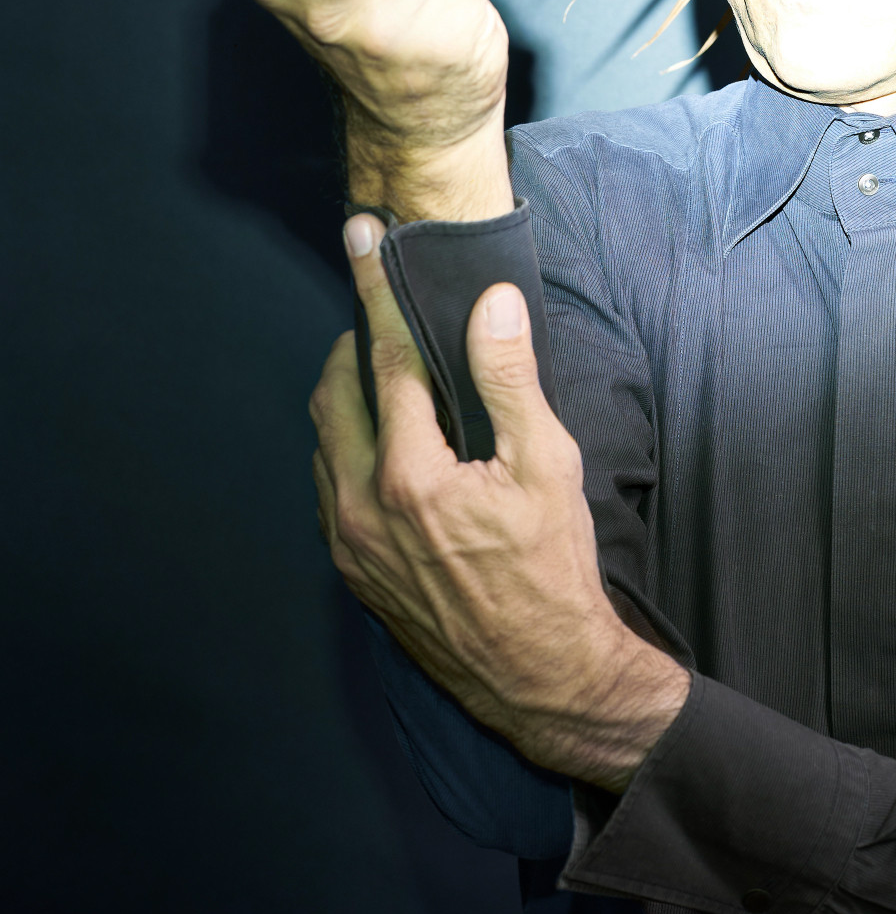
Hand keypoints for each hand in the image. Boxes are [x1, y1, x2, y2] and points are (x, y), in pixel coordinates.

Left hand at [310, 215, 689, 789]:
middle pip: (333, 393)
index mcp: (409, 475)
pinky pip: (328, 487)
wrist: (543, 676)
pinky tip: (386, 439)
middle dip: (354, 340)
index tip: (362, 237)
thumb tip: (490, 303)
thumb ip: (510, 378)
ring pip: (323, 442)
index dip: (376, 289)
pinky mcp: (353, 573)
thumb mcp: (549, 464)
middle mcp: (361, 509)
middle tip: (383, 309)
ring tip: (388, 369)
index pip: (385, 357)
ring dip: (348, 394)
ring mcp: (349, 545)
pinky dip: (348, 445)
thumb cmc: (553, 568)